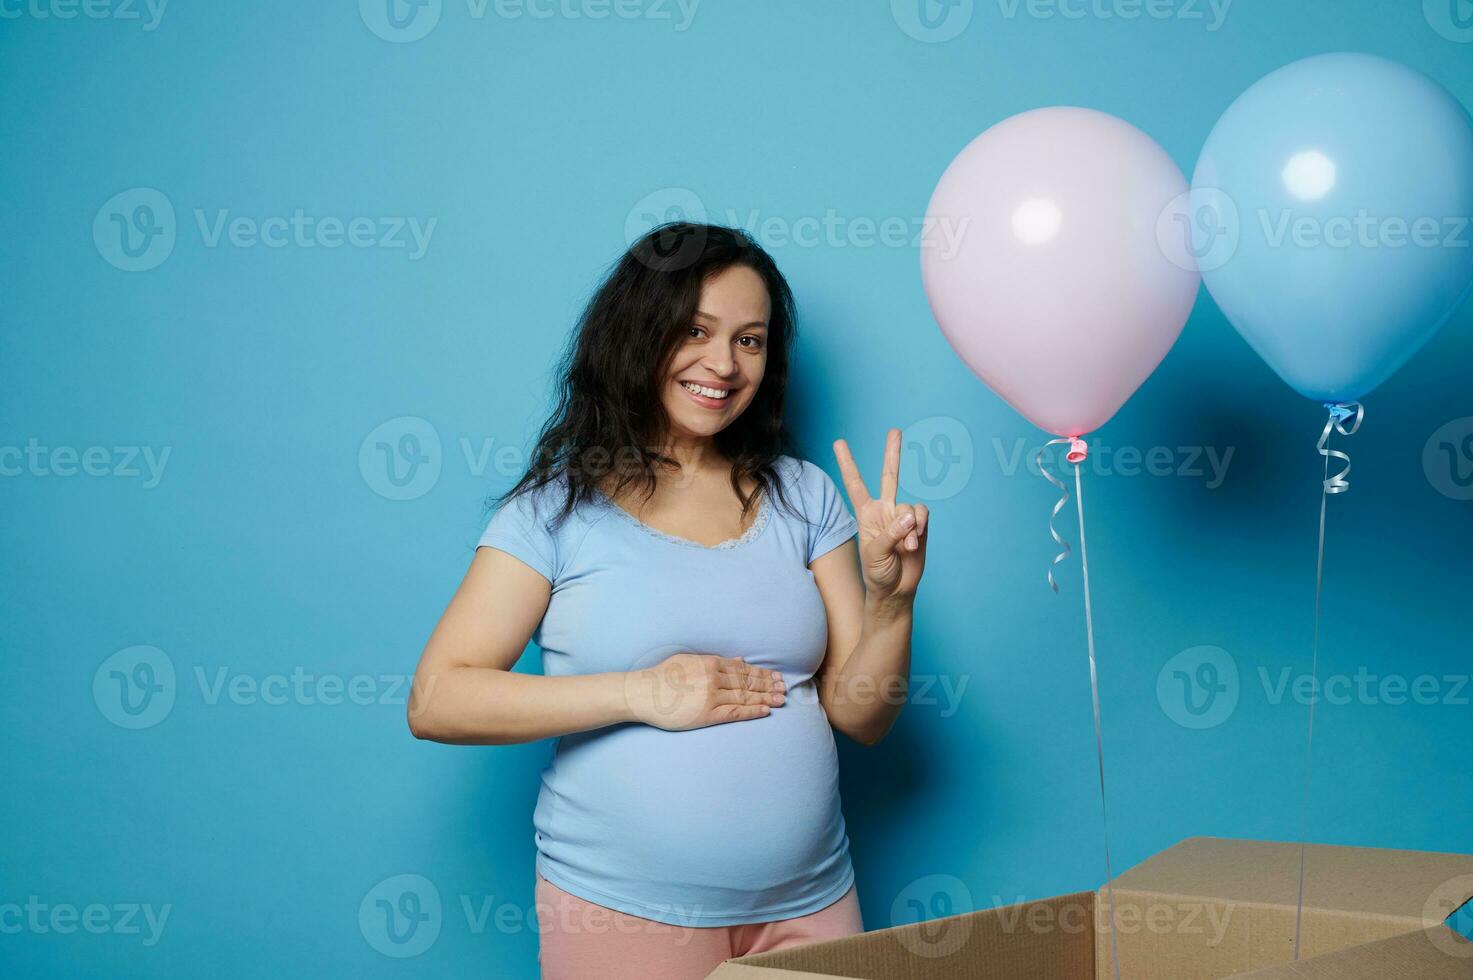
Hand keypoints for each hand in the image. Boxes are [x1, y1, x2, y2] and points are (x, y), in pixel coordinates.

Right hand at [625, 653, 785, 731]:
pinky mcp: (707, 714)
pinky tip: (765, 711)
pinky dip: (752, 711)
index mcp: (710, 663)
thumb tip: (739, 659)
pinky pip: (735, 712)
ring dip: (765, 698)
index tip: (775, 677)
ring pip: (745, 696)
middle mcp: (714, 677)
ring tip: (780, 700)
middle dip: (768, 685)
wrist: (642, 694)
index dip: (762, 674)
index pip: (743, 669)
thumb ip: (716, 660)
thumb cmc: (663, 677)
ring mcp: (711, 696)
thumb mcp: (689, 661)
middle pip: (748, 682)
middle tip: (784, 688)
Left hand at [834, 428, 928, 603]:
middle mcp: (885, 510)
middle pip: (890, 476)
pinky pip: (923, 515)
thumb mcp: (876, 553)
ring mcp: (903, 517)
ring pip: (911, 505)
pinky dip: (920, 527)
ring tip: (906, 546)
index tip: (838, 442)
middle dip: (893, 453)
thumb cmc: (877, 573)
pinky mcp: (920, 525)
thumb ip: (892, 531)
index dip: (848, 463)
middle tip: (895, 430)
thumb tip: (910, 514)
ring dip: (910, 526)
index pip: (855, 484)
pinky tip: (914, 543)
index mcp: (866, 514)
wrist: (896, 590)